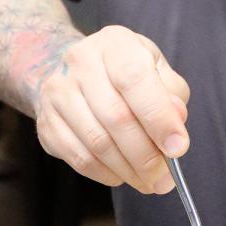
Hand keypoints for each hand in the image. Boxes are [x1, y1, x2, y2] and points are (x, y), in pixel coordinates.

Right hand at [35, 26, 189, 193]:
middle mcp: (81, 62)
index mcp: (115, 43)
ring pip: (96, 142)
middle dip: (146, 156)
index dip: (158, 117)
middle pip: (115, 116)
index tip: (178, 148)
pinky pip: (78, 158)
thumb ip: (171, 94)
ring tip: (148, 182)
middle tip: (165, 180)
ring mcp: (58, 92)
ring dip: (128, 170)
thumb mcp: (155, 69)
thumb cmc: (126, 71)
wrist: (75, 71)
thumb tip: (175, 126)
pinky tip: (121, 175)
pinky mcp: (47, 122)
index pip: (134, 79)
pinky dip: (105, 174)